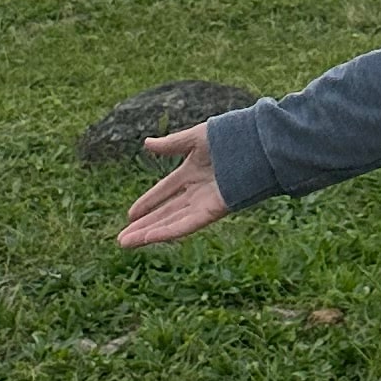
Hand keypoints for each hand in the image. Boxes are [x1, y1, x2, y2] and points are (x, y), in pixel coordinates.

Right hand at [119, 126, 230, 247]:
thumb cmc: (233, 137)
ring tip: (126, 243)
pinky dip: (168, 232)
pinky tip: (150, 238)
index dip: (148, 202)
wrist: (259, 144)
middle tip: (121, 239)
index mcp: (193, 171)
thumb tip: (146, 144)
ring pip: (172, 222)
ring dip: (149, 233)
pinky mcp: (215, 210)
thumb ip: (171, 144)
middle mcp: (198, 190)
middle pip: (166, 211)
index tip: (130, 214)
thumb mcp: (196, 138)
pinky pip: (187, 224)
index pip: (165, 191)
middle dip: (144, 225)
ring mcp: (206, 201)